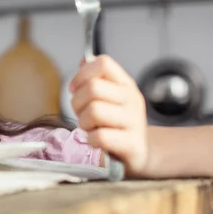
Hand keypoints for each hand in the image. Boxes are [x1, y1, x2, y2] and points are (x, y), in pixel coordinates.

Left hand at [69, 55, 147, 172]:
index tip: (75, 89)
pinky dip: (91, 139)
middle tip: (81, 113)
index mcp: (125, 84)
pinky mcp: (131, 144)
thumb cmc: (116, 124)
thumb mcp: (109, 98)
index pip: (103, 63)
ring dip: (83, 122)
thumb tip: (84, 60)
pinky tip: (96, 141)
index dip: (82, 74)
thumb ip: (96, 79)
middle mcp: (132, 99)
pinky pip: (100, 136)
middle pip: (93, 88)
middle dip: (77, 103)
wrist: (139, 154)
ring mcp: (134, 121)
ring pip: (94, 111)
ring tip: (90, 127)